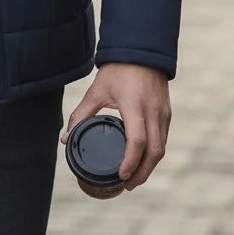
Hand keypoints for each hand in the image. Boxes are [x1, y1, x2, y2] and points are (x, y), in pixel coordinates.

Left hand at [60, 62, 170, 190]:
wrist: (141, 50)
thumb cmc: (118, 70)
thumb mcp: (97, 90)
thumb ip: (81, 115)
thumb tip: (66, 139)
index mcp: (135, 106)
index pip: (137, 141)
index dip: (130, 162)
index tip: (120, 176)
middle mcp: (153, 112)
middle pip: (154, 152)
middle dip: (142, 173)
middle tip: (127, 185)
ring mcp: (163, 113)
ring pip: (162, 148)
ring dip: (149, 166)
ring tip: (134, 177)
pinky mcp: (167, 113)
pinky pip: (164, 139)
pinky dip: (154, 153)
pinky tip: (143, 160)